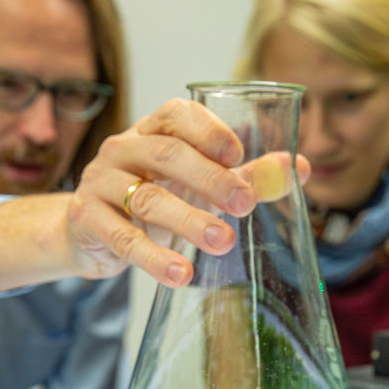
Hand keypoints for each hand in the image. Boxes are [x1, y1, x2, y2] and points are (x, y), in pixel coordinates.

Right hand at [67, 98, 309, 287]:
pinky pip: (123, 239)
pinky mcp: (87, 220)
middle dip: (210, 179)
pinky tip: (181, 273)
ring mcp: (100, 183)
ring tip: (222, 242)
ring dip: (188, 221)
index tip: (239, 155)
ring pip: (147, 198)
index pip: (177, 114)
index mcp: (152, 130)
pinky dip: (154, 258)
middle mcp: (123, 148)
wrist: (89, 232)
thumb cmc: (154, 199)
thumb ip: (246, 177)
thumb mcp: (199, 186)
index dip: (209, 131)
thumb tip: (301, 168)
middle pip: (167, 155)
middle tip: (245, 206)